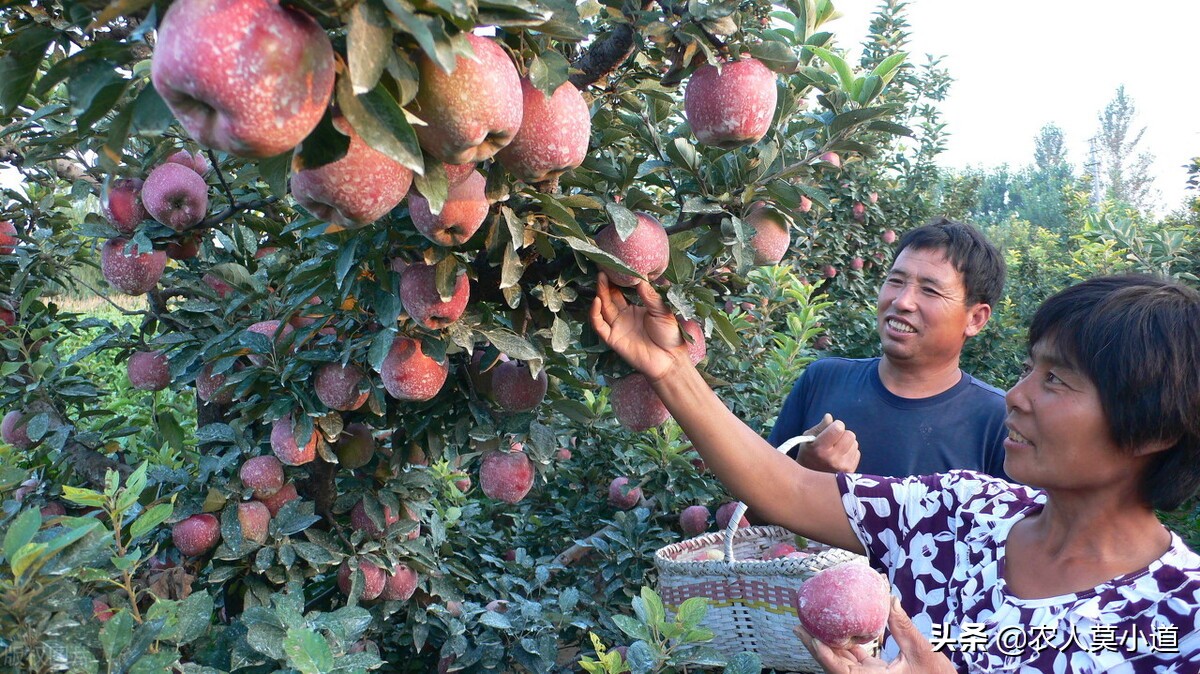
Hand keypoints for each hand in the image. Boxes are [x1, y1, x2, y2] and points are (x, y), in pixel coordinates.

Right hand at [590, 272, 689, 381]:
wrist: (670, 360)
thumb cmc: (670, 335)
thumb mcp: (662, 311)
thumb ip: (650, 296)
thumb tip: (640, 278)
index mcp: (635, 309)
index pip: (621, 292)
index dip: (617, 281)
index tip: (614, 266)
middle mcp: (624, 317)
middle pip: (610, 298)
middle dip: (605, 283)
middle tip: (603, 267)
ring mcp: (618, 327)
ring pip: (603, 308)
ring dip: (600, 293)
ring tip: (600, 278)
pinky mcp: (613, 339)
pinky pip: (600, 326)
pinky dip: (595, 314)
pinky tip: (596, 301)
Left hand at [794, 598, 957, 673]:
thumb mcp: (921, 652)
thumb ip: (903, 626)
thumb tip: (888, 596)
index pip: (839, 668)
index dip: (821, 652)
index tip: (808, 634)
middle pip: (834, 663)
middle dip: (816, 644)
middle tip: (799, 625)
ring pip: (842, 661)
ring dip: (828, 643)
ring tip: (811, 624)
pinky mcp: (875, 673)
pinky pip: (854, 659)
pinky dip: (846, 644)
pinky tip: (840, 627)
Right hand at [795, 413, 860, 472]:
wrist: (807, 481)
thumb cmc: (808, 455)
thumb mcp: (808, 438)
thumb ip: (820, 427)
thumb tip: (830, 417)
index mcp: (820, 448)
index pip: (839, 428)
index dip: (836, 425)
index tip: (831, 429)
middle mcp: (832, 458)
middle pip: (850, 435)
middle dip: (843, 434)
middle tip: (835, 439)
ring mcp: (842, 467)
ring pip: (855, 444)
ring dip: (847, 444)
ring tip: (836, 449)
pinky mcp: (850, 472)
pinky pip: (857, 453)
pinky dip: (850, 453)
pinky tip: (840, 457)